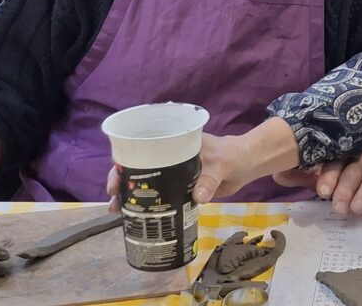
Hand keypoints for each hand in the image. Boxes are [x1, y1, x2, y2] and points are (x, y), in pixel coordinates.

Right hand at [106, 118, 302, 209]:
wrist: (248, 165)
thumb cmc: (233, 155)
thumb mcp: (223, 164)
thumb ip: (210, 179)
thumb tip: (197, 197)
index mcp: (175, 143)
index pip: (143, 148)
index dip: (125, 161)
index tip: (116, 177)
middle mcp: (170, 157)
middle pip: (140, 167)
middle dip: (123, 181)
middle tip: (113, 199)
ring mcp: (174, 173)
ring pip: (148, 183)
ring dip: (133, 196)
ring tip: (118, 212)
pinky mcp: (181, 188)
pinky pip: (161, 196)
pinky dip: (150, 205)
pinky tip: (138, 217)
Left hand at [273, 151, 361, 215]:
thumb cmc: (338, 174)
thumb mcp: (318, 174)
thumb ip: (300, 175)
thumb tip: (277, 173)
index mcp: (339, 156)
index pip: (334, 161)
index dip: (329, 176)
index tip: (322, 192)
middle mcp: (358, 160)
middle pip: (353, 170)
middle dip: (345, 189)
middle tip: (338, 208)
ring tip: (357, 210)